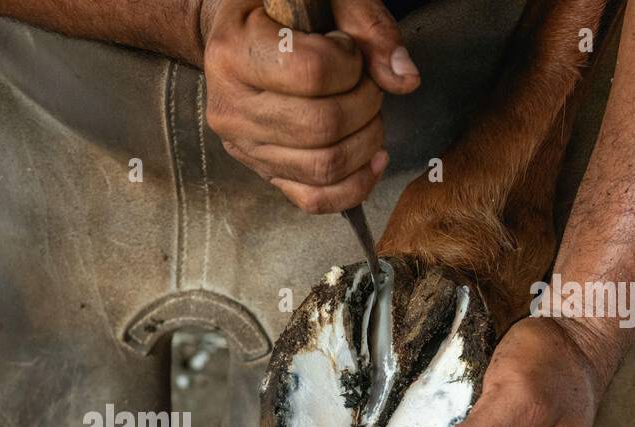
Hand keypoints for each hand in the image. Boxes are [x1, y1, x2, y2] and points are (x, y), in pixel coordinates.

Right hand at [200, 0, 419, 213]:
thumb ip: (367, 26)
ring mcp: (243, 147)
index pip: (310, 73)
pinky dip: (354, 186)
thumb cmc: (280, 13)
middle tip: (366, 83)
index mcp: (234, 52)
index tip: (348, 50)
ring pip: (323, 167)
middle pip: (321, 127)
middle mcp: (230, 107)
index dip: (350, 63)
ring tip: (366, 113)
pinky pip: (313, 199)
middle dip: (365, 104)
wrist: (238, 40)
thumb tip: (404, 80)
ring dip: (366, 141)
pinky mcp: (261, 173)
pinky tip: (372, 159)